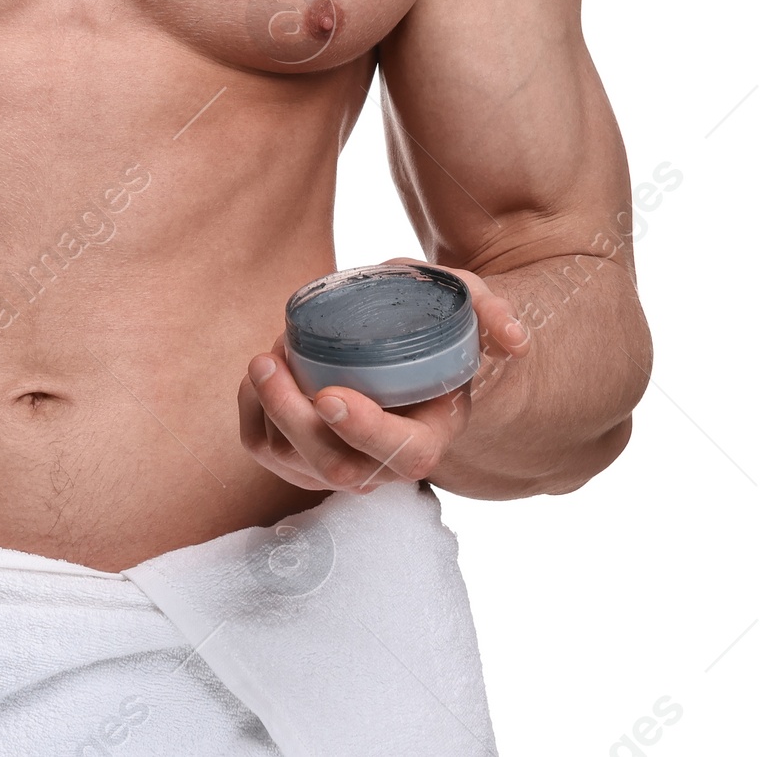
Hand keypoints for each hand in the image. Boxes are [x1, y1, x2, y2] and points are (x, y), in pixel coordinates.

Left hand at [237, 262, 530, 492]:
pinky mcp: (302, 453)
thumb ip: (486, 306)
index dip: (368, 433)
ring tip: (267, 357)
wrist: (395, 334)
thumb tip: (513, 339)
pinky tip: (257, 377)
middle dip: (295, 421)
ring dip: (270, 413)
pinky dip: (252, 414)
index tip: (330, 395)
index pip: (405, 454)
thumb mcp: (459, 297)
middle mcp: (387, 459)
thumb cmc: (425, 315)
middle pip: (340, 468)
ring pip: (296, 465)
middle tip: (270, 360)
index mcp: (433, 430)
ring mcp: (343, 460)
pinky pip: (267, 449)